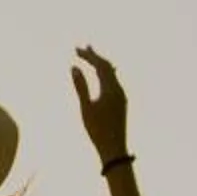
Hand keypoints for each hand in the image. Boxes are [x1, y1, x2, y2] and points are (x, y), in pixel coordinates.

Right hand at [70, 44, 128, 159]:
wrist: (115, 148)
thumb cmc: (98, 130)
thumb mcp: (86, 107)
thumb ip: (80, 86)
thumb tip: (74, 67)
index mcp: (111, 88)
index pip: (100, 64)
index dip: (88, 55)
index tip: (76, 49)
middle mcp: (119, 88)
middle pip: (108, 66)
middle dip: (95, 56)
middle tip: (83, 47)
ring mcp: (122, 95)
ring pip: (112, 73)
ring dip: (101, 63)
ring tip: (92, 56)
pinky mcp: (122, 102)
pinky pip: (114, 81)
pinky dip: (106, 73)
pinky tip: (101, 75)